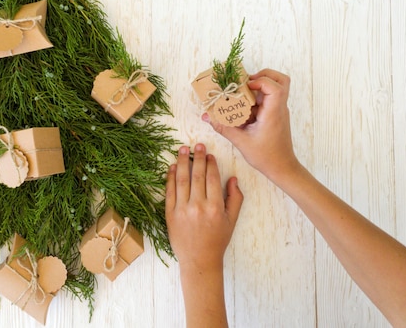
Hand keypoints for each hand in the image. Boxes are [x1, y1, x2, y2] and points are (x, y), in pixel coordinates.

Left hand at [165, 143, 242, 270]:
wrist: (199, 260)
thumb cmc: (217, 240)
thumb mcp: (232, 220)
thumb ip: (236, 198)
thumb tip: (233, 178)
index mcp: (215, 207)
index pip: (212, 178)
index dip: (210, 164)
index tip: (209, 154)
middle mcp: (198, 207)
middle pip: (197, 175)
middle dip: (197, 157)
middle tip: (197, 144)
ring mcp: (182, 210)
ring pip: (182, 180)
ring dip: (182, 162)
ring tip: (183, 149)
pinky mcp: (170, 214)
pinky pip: (170, 192)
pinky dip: (170, 177)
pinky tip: (173, 167)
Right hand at [203, 69, 300, 182]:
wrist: (282, 168)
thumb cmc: (266, 157)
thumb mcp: (241, 142)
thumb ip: (223, 127)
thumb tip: (207, 116)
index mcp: (273, 112)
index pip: (275, 86)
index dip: (260, 81)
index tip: (246, 87)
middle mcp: (279, 108)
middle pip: (280, 80)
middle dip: (263, 75)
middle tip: (246, 83)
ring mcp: (278, 111)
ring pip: (274, 88)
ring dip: (258, 87)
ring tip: (242, 95)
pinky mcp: (275, 115)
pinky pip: (267, 100)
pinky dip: (255, 100)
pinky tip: (243, 111)